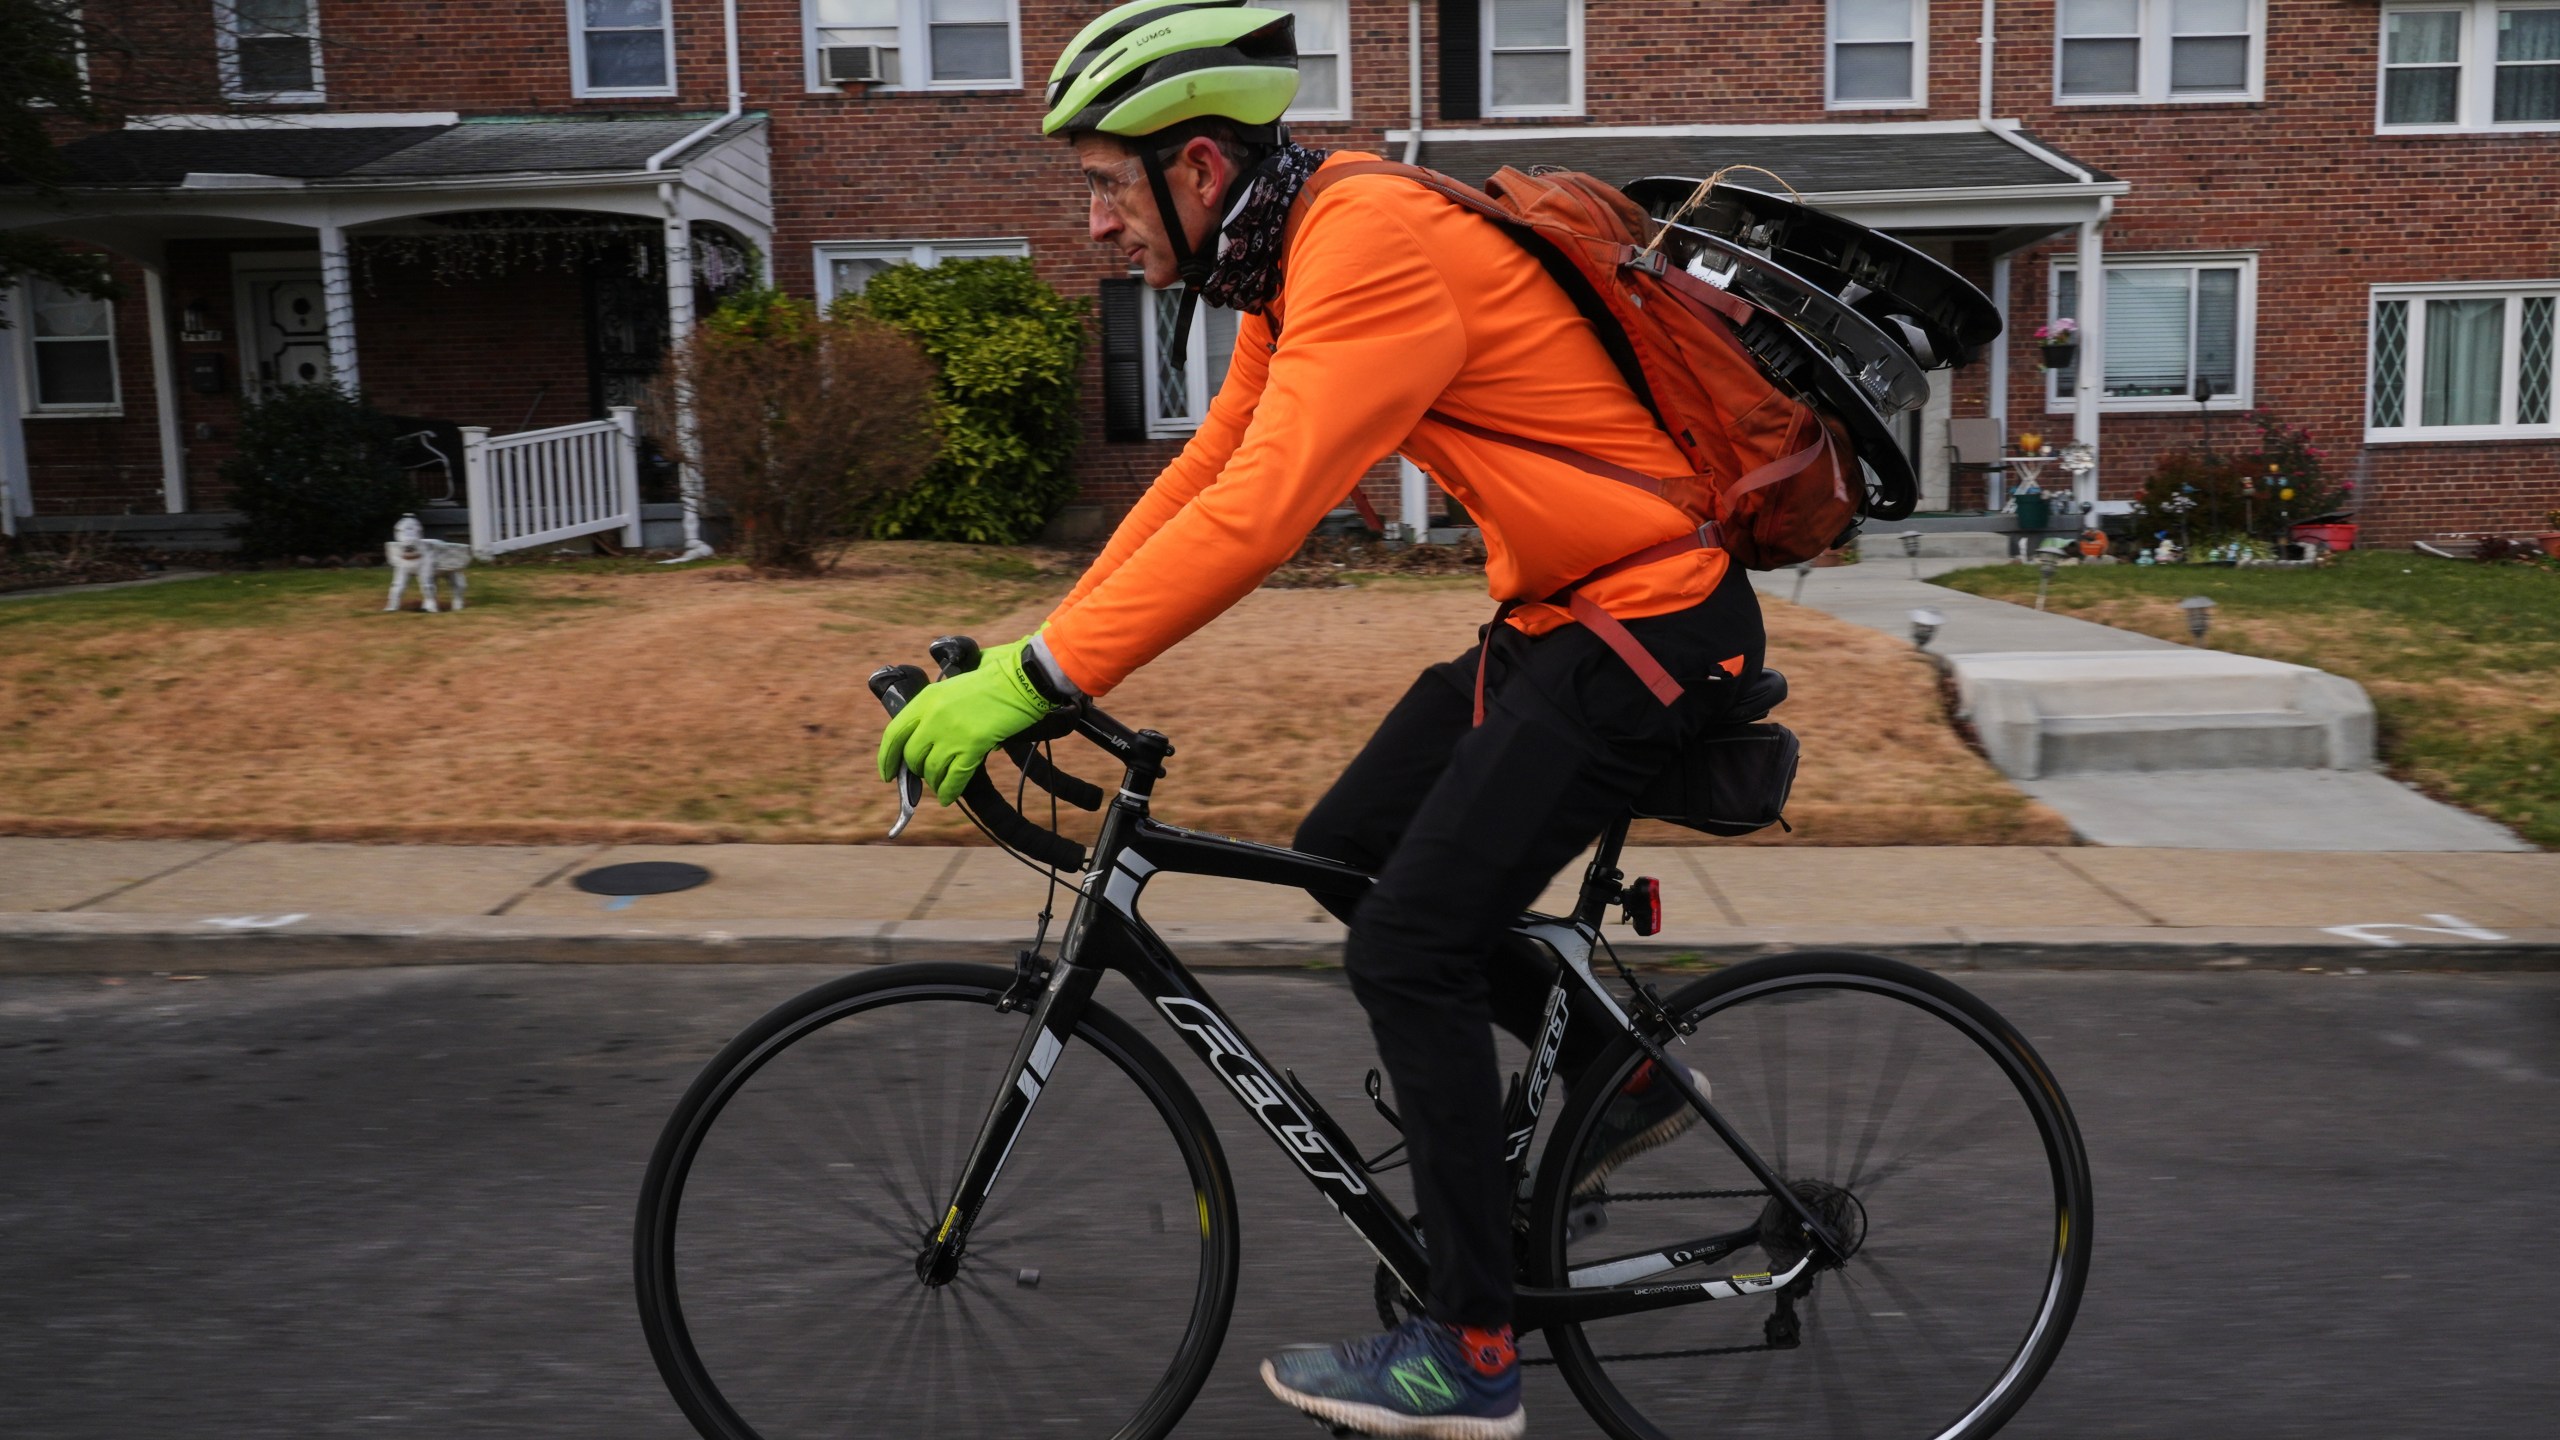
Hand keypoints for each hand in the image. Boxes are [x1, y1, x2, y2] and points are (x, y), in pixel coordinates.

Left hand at [876, 638, 1057, 804]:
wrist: (1024, 677)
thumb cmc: (997, 675)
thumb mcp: (956, 682)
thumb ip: (943, 704)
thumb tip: (940, 727)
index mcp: (926, 698)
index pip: (893, 734)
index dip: (887, 758)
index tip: (887, 773)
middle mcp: (932, 716)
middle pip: (912, 756)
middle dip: (918, 771)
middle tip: (928, 775)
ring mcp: (951, 731)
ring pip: (931, 770)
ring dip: (935, 782)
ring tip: (942, 785)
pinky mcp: (972, 745)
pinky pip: (953, 778)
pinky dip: (949, 791)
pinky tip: (948, 798)